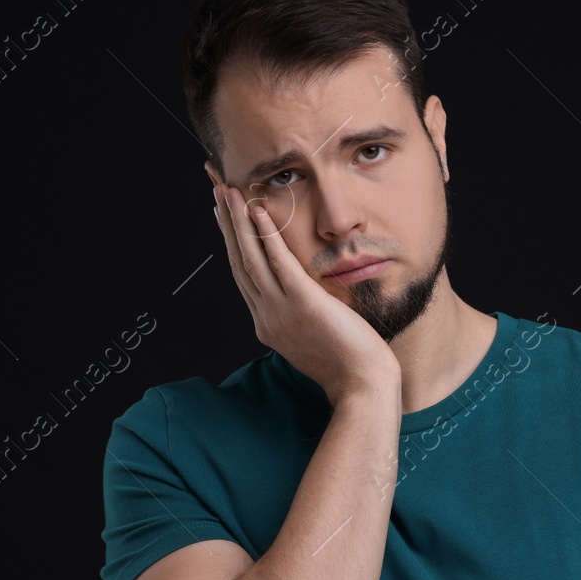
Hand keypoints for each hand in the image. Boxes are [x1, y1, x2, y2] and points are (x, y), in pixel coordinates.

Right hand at [210, 171, 399, 405]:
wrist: (362, 387)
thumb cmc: (348, 365)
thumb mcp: (314, 338)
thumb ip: (301, 317)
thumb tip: (304, 300)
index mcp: (268, 324)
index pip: (244, 276)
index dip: (232, 244)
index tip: (225, 218)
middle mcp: (266, 317)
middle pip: (239, 262)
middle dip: (227, 225)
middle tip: (218, 193)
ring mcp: (281, 311)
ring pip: (250, 258)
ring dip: (238, 222)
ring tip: (229, 192)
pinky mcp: (303, 304)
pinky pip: (279, 262)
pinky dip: (266, 235)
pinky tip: (257, 211)